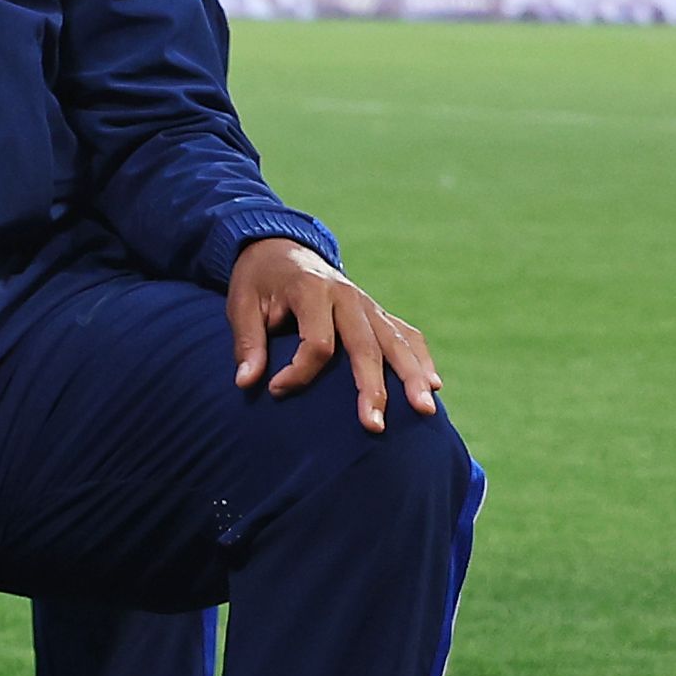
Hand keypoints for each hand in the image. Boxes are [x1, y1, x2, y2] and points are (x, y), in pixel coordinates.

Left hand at [227, 237, 439, 431]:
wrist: (282, 249)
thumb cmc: (259, 282)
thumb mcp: (241, 304)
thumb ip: (247, 343)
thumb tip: (246, 382)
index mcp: (312, 290)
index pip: (317, 342)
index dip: (298, 372)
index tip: (275, 390)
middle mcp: (347, 296)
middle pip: (365, 346)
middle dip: (371, 388)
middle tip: (374, 426)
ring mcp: (369, 304)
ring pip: (396, 342)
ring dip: (412, 377)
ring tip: (425, 410)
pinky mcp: (379, 312)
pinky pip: (408, 335)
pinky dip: (422, 358)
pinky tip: (434, 385)